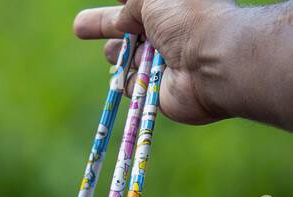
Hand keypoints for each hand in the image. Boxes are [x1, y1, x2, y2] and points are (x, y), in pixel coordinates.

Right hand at [74, 0, 236, 124]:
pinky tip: (124, 75)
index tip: (114, 0)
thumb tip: (121, 14)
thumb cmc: (187, 18)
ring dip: (116, 53)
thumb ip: (130, 1)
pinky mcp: (157, 92)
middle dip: (102, 25)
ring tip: (113, 51)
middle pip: (126, 29)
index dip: (122, 2)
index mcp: (167, 6)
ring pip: (127, 58)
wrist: (213, 62)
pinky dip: (126, 81)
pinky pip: (133, 86)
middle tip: (79, 27)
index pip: (136, 3)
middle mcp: (165, 33)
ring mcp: (162, 63)